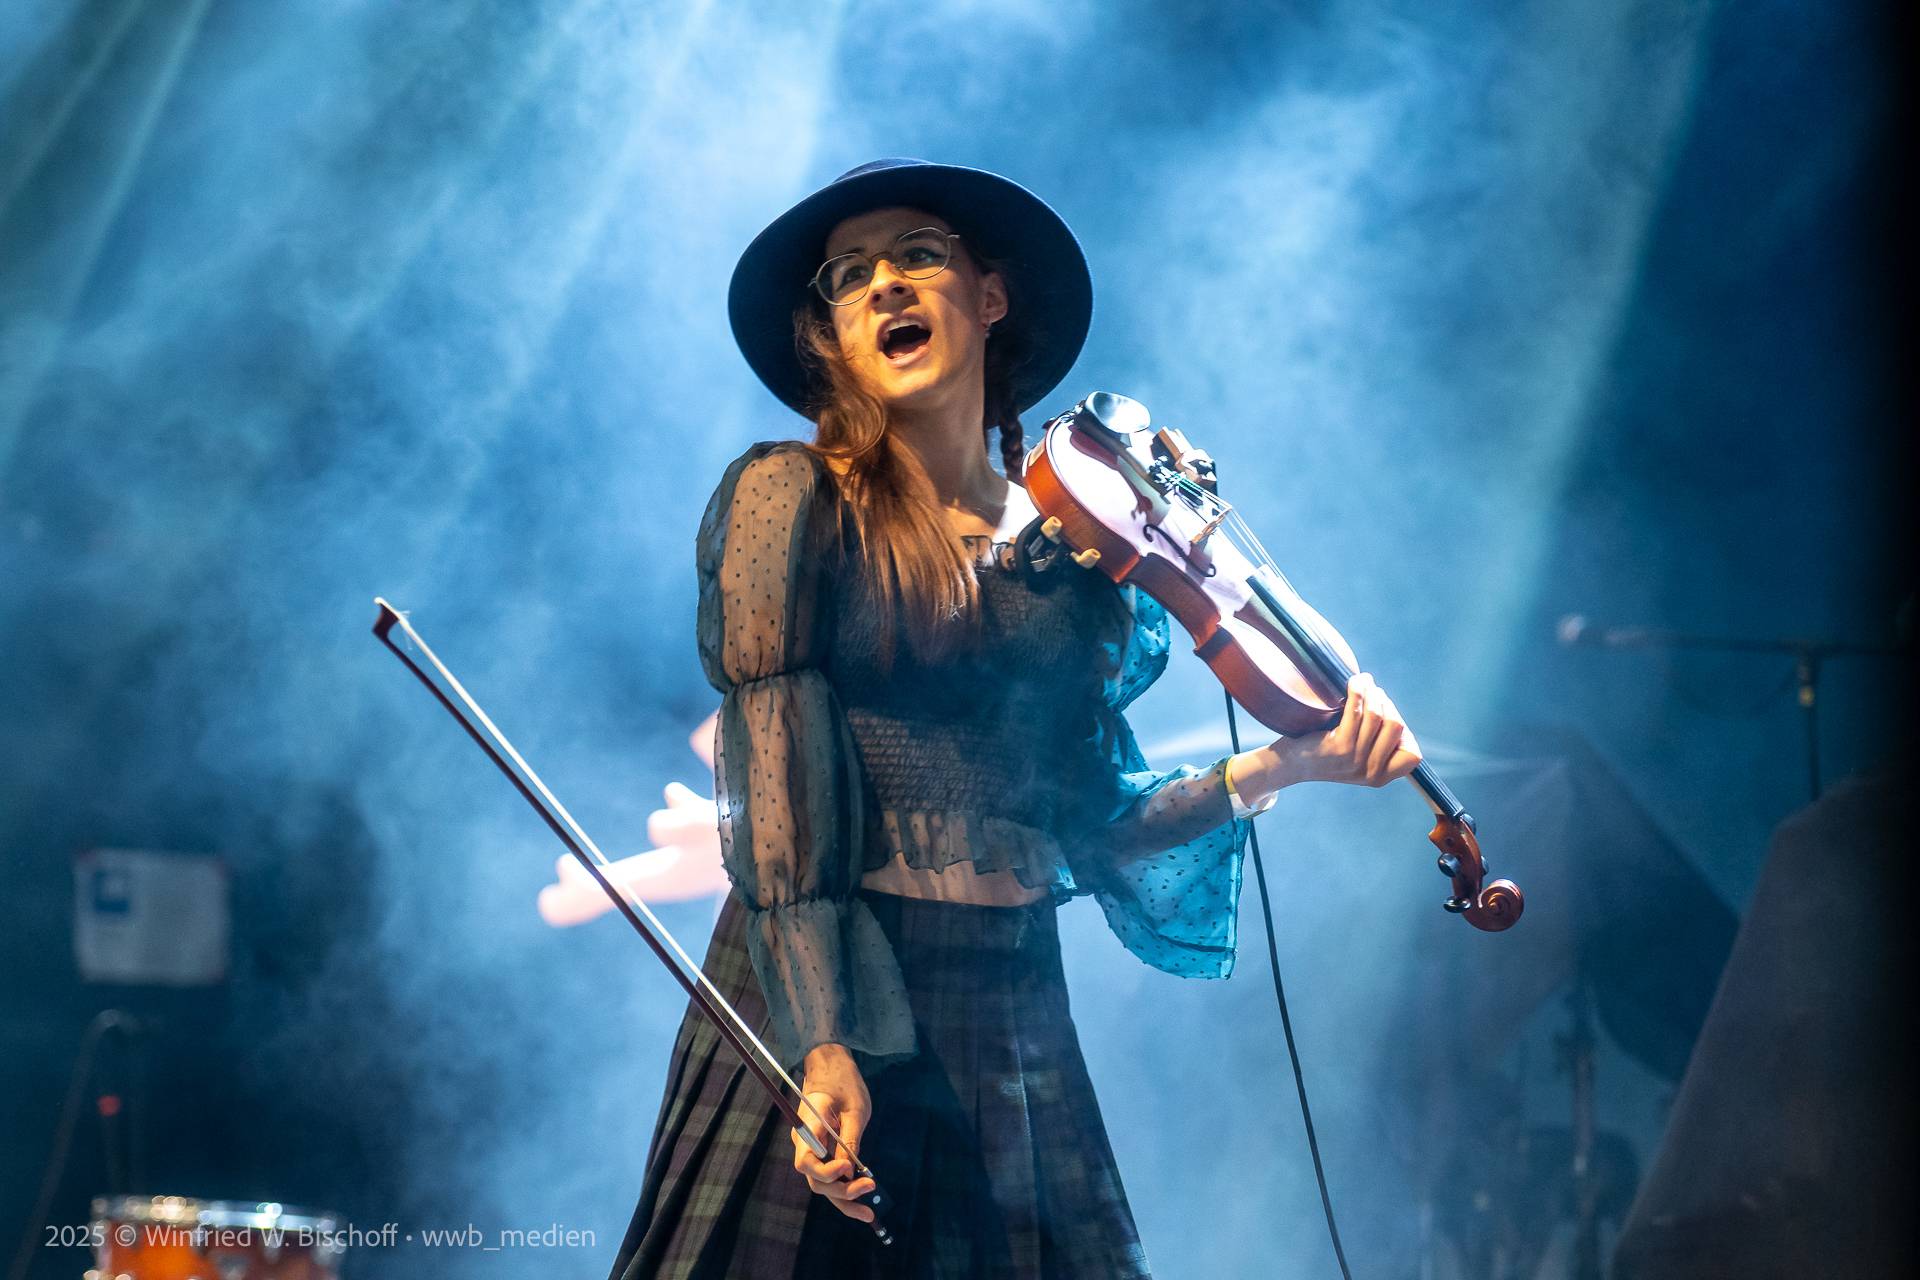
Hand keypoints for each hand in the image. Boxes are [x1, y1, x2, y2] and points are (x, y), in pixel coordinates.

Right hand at [790, 1043, 874, 1222]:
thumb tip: (852, 1170)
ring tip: (868, 1212)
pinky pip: (828, 1174)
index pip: (806, 1161)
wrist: (831, 1064)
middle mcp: (804, 1141)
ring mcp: (811, 1147)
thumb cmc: (843, 1081)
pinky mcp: (821, 1150)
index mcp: (807, 1127)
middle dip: (841, 1191)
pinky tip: (861, 1199)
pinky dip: (843, 1188)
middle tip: (869, 1190)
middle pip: (815, 1178)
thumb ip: (851, 1139)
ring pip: (821, 1182)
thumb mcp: (855, 1108)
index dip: (825, 1172)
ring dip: (843, 1197)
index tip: (848, 1169)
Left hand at [1232, 673, 1422, 795]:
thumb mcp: (1357, 755)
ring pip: (1378, 715)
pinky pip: (1357, 711)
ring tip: (1363, 682)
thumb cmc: (1325, 750)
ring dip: (1372, 692)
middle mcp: (1370, 773)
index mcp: (1379, 777)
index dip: (1404, 733)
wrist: (1290, 763)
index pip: (1412, 756)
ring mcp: (1355, 761)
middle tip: (1372, 693)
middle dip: (1386, 704)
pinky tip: (1355, 682)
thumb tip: (1388, 704)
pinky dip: (1358, 690)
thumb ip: (1377, 740)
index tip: (1386, 717)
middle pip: (1397, 727)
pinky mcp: (1339, 746)